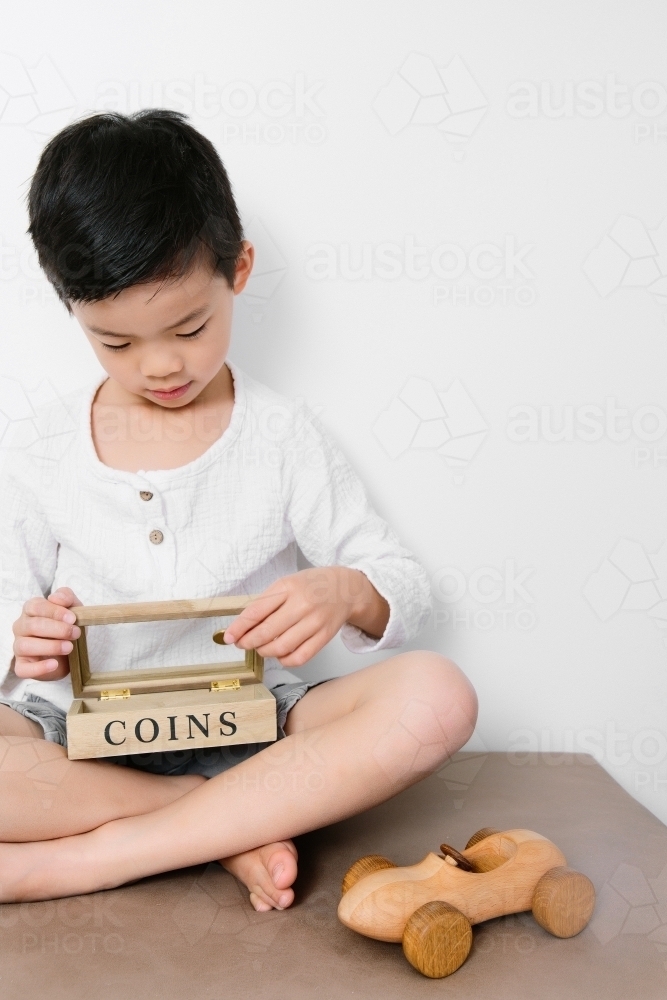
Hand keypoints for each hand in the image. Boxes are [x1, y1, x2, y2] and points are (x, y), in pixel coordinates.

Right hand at [12, 587, 82, 680]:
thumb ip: (66, 597)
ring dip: (50, 646)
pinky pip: (23, 669)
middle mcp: (22, 626)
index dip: (55, 612)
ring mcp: (19, 646)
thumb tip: (55, 597)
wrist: (70, 651)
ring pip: (25, 645)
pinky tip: (54, 664)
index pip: (36, 606)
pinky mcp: (22, 665)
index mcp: (31, 609)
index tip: (73, 618)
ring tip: (69, 647)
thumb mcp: (73, 608)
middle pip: (33, 626)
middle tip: (75, 633)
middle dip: (57, 629)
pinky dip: (39, 668)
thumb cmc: (67, 626)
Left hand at [222, 567, 386, 667]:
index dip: (239, 628)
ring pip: (281, 647)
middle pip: (267, 632)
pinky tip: (280, 654)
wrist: (345, 589)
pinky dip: (284, 660)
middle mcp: (302, 604)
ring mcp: (315, 622)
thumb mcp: (286, 584)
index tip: (229, 637)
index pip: (256, 611)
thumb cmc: (312, 586)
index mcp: (288, 587)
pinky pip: (299, 657)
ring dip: (265, 652)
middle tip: (243, 643)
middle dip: (249, 642)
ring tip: (261, 647)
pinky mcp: (324, 637)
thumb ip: (265, 602)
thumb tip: (242, 626)